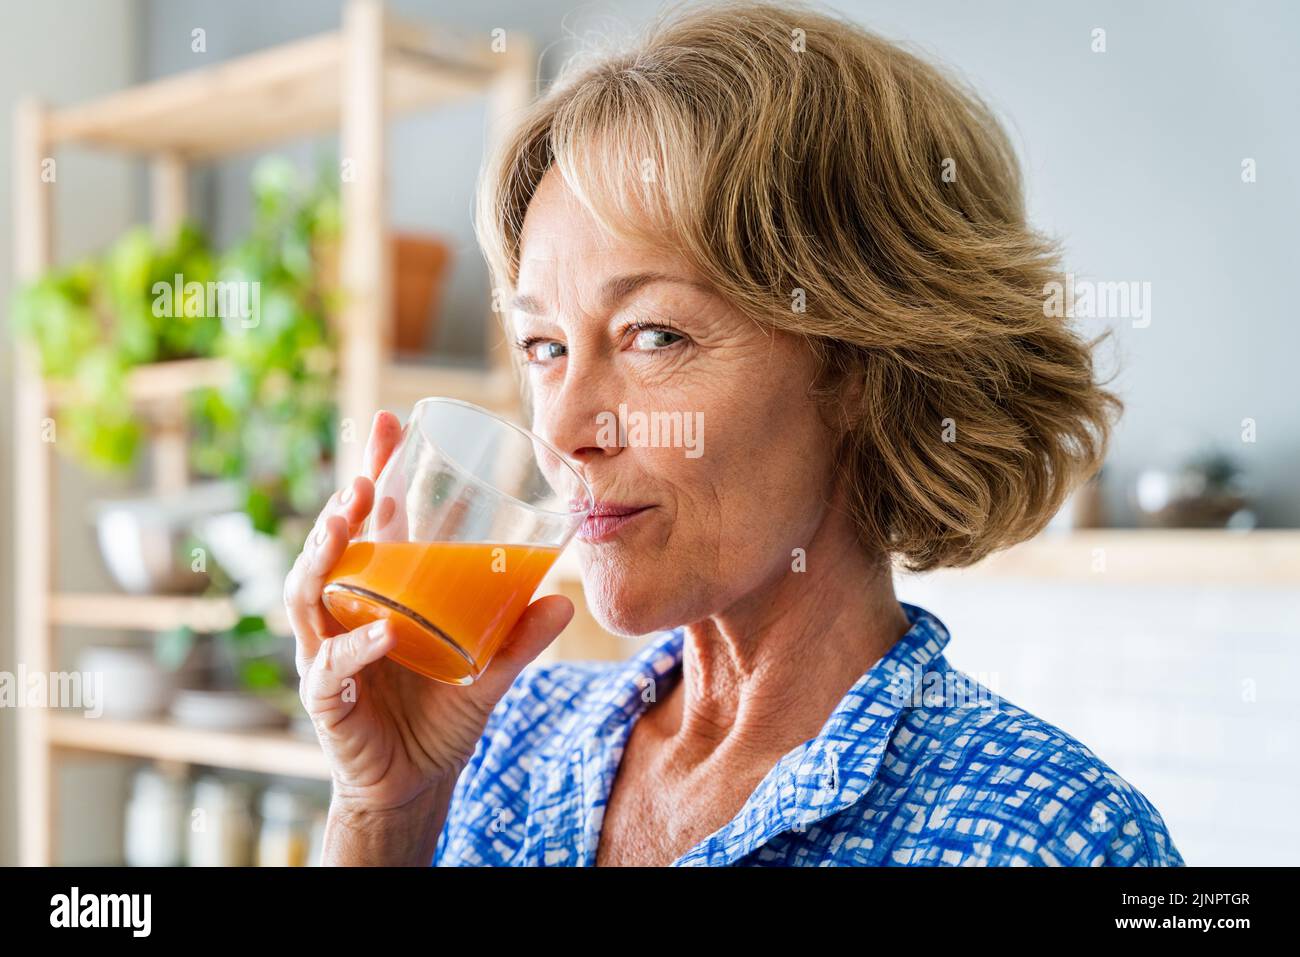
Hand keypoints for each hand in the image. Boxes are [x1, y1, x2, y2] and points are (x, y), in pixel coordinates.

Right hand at [283, 410, 575, 826]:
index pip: (371, 524)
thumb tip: (563, 598)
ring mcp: (327, 652)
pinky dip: (355, 649)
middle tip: (363, 476)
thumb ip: (520, 638)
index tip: (388, 425)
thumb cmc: (441, 715)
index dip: (373, 473)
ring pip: (308, 593)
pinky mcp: (326, 698)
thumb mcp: (489, 670)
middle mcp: (345, 613)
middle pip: (330, 545)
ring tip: (347, 520)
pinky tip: (383, 633)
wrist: (414, 782)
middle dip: (340, 505)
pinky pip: (331, 667)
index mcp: (381, 593)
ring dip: (324, 554)